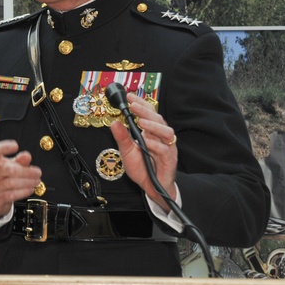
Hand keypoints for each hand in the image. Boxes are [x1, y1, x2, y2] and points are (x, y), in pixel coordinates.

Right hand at [0, 140, 41, 218]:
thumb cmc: (2, 178)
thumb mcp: (11, 166)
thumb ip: (19, 161)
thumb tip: (26, 156)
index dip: (3, 147)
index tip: (15, 145)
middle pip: (8, 169)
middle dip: (27, 171)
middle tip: (38, 172)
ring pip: (12, 183)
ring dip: (28, 182)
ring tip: (36, 181)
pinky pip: (11, 194)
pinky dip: (23, 191)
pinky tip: (30, 189)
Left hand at [109, 93, 177, 208]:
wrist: (152, 187)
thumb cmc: (142, 168)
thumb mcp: (127, 151)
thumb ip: (122, 138)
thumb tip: (114, 123)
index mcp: (152, 133)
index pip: (149, 114)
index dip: (141, 104)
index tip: (130, 97)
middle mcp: (161, 138)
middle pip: (158, 119)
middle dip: (146, 111)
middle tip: (134, 106)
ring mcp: (167, 148)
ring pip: (166, 132)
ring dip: (154, 126)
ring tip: (141, 122)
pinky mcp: (169, 160)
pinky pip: (164, 150)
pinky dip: (156, 145)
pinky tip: (146, 142)